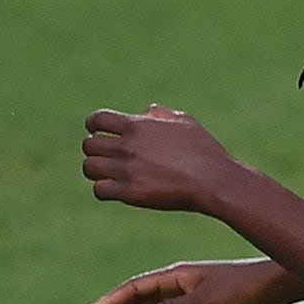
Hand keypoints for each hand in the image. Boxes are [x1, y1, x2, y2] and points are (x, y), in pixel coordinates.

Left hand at [80, 105, 247, 212]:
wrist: (214, 181)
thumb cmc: (205, 151)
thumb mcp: (186, 123)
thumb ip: (162, 114)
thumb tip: (147, 111)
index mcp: (138, 125)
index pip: (97, 119)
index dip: (94, 126)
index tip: (100, 133)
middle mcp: (128, 145)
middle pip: (89, 145)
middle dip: (96, 151)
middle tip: (109, 158)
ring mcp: (127, 169)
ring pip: (89, 167)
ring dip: (97, 171)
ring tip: (110, 175)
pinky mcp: (130, 192)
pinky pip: (99, 190)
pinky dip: (104, 190)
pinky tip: (117, 190)